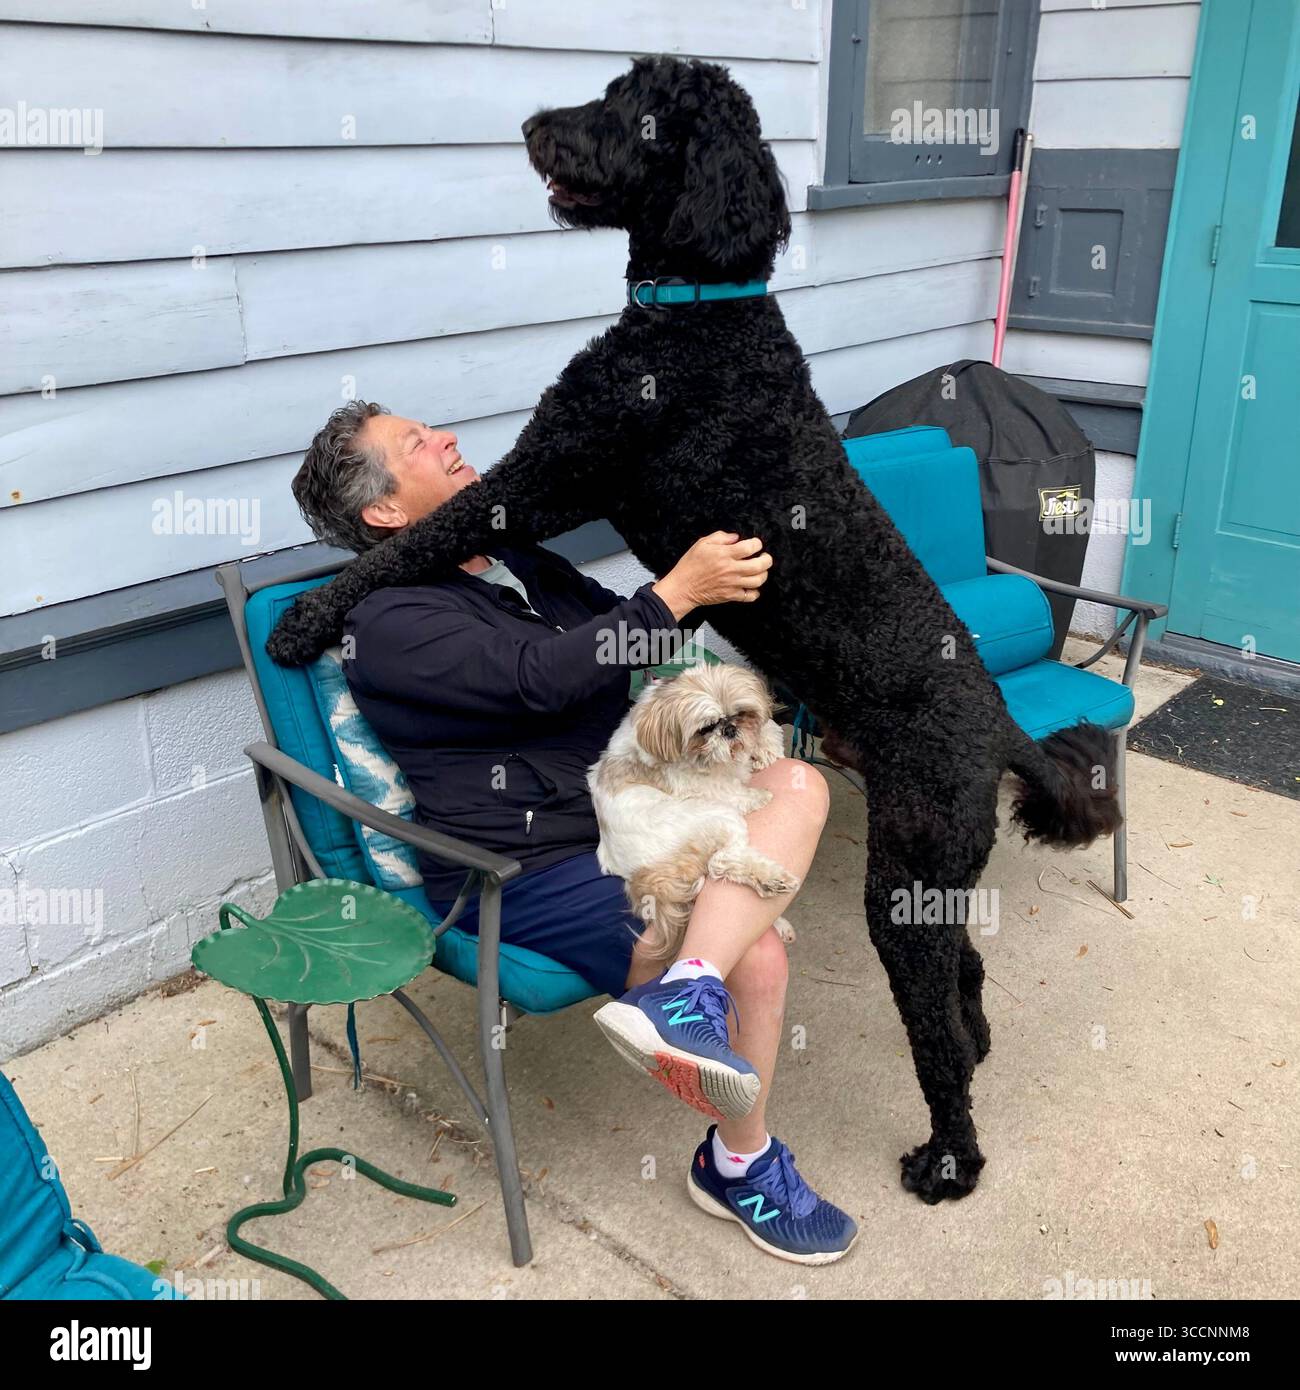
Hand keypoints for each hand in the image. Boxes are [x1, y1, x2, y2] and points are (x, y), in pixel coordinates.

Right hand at [652, 532, 771, 620]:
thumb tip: (736, 537)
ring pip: (758, 580)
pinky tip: (752, 586)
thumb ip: (720, 537)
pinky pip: (750, 596)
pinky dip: (755, 592)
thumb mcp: (702, 544)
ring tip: (760, 570)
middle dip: (767, 559)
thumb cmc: (690, 565)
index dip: (757, 543)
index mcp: (724, 555)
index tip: (756, 543)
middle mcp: (731, 570)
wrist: (683, 587)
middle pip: (760, 565)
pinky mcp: (731, 596)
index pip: (750, 547)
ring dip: (763, 574)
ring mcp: (732, 584)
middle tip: (764, 556)